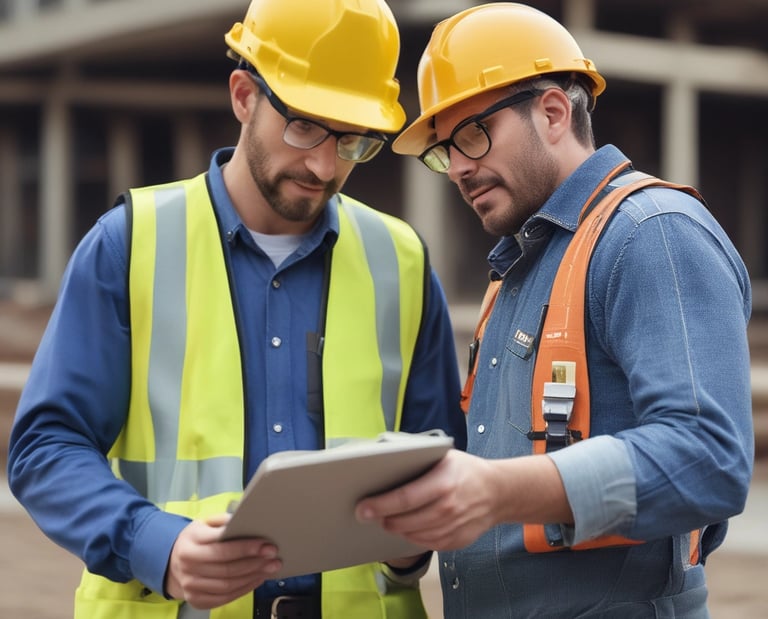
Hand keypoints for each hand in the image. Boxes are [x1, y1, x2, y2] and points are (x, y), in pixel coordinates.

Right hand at [165, 514, 281, 609]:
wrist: (173, 561)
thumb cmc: (196, 539)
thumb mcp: (205, 523)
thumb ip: (223, 521)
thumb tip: (245, 520)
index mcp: (191, 542)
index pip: (222, 548)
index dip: (246, 547)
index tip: (265, 544)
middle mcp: (188, 565)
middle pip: (227, 568)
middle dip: (254, 563)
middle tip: (273, 557)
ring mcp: (191, 585)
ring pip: (227, 585)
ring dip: (252, 577)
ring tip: (270, 568)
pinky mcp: (196, 599)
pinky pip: (224, 598)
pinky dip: (244, 589)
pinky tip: (257, 579)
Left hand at [356, 450, 570, 551]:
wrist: (498, 491)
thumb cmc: (465, 470)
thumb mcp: (443, 455)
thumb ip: (416, 458)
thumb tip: (382, 459)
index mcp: (443, 482)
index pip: (405, 498)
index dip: (380, 505)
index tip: (363, 508)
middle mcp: (449, 507)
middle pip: (406, 520)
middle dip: (383, 519)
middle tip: (367, 515)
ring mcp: (454, 527)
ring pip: (414, 535)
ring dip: (395, 529)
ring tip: (385, 520)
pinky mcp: (456, 541)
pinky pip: (427, 543)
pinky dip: (412, 537)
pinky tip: (405, 528)